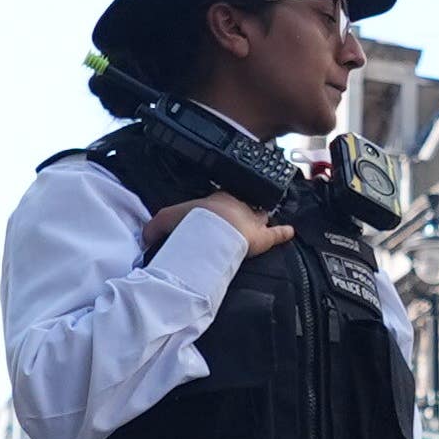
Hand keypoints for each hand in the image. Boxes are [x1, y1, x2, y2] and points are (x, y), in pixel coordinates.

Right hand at [150, 190, 290, 261]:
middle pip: (242, 206)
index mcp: (215, 200)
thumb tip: (147, 236)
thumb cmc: (192, 222)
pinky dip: (284, 233)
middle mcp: (237, 206)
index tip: (213, 214)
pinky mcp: (263, 238)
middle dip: (241, 211)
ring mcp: (252, 221)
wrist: (213, 228)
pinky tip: (291, 232)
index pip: (218, 200)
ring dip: (261, 219)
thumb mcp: (166, 219)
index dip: (216, 207)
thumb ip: (156, 228)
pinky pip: (277, 233)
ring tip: (262, 224)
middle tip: (237, 221)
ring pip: (260, 216)